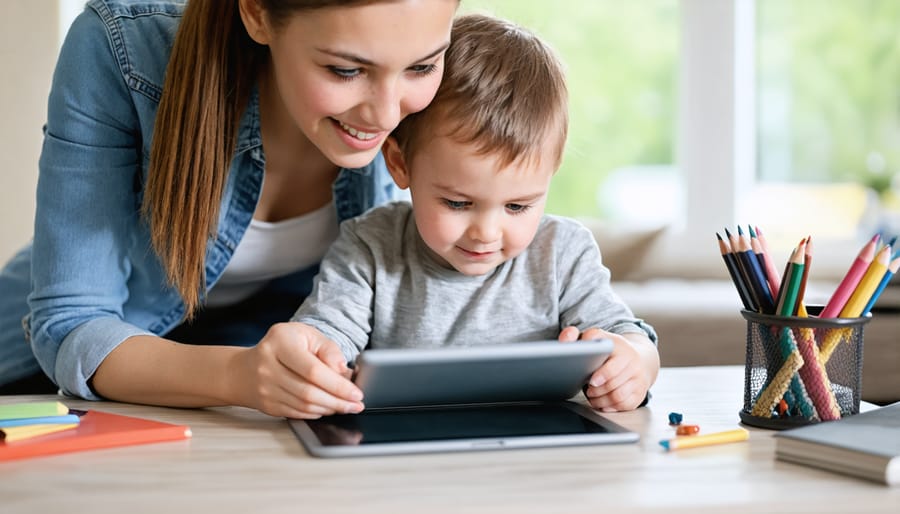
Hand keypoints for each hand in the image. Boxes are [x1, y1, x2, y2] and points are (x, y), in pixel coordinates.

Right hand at [229, 322, 363, 418]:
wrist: (244, 369)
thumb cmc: (282, 347)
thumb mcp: (306, 335)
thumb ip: (328, 349)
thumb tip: (344, 371)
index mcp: (280, 342)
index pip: (313, 370)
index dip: (338, 385)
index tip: (356, 392)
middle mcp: (268, 366)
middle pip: (309, 391)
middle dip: (338, 401)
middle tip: (356, 404)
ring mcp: (265, 388)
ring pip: (304, 405)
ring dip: (330, 409)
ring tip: (346, 406)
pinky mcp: (267, 405)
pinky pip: (297, 413)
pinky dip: (317, 413)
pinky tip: (328, 408)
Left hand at [559, 327, 657, 411]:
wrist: (639, 360)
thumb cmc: (610, 352)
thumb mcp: (594, 340)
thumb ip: (575, 336)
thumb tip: (566, 337)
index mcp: (617, 343)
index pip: (607, 349)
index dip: (601, 369)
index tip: (592, 379)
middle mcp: (631, 358)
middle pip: (612, 378)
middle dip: (596, 388)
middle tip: (588, 388)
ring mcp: (638, 375)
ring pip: (617, 394)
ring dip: (601, 398)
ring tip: (592, 395)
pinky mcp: (640, 392)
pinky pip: (624, 404)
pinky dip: (610, 406)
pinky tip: (602, 402)